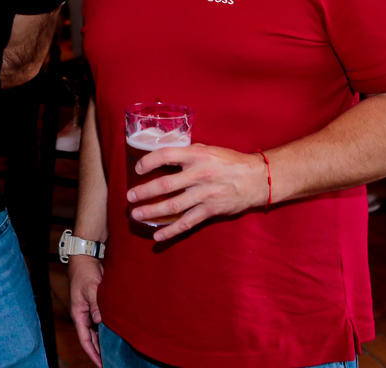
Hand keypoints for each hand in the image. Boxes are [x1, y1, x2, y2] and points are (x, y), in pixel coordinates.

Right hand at [67, 255, 103, 367]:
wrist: (86, 258)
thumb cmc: (85, 272)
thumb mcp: (91, 288)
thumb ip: (96, 305)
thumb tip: (100, 321)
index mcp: (78, 313)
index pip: (85, 339)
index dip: (92, 353)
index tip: (101, 364)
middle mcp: (83, 315)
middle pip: (90, 338)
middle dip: (99, 351)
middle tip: (110, 362)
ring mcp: (90, 310)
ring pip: (96, 330)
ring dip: (103, 341)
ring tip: (114, 353)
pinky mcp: (96, 305)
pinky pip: (101, 321)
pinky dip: (107, 329)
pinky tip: (115, 335)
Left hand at [127, 144, 267, 240]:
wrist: (256, 179)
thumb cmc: (229, 162)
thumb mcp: (207, 150)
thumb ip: (186, 154)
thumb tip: (162, 157)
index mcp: (196, 155)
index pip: (166, 156)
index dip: (148, 162)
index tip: (137, 169)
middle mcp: (199, 175)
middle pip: (165, 184)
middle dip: (144, 192)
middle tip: (129, 197)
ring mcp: (204, 194)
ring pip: (173, 206)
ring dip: (152, 211)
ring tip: (136, 214)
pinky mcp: (210, 210)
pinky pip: (187, 223)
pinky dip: (171, 231)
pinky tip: (157, 236)